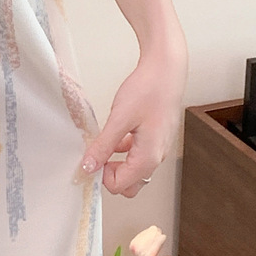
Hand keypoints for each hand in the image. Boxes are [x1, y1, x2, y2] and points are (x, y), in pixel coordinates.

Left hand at [79, 44, 187, 197]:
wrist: (166, 69)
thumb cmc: (148, 90)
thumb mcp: (119, 119)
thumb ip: (103, 146)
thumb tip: (89, 166)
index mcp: (149, 157)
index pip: (120, 185)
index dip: (101, 175)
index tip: (90, 158)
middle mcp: (157, 156)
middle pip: (130, 183)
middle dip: (110, 174)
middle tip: (96, 154)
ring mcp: (159, 147)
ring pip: (134, 169)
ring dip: (116, 162)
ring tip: (103, 142)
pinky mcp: (157, 137)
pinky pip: (138, 154)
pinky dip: (125, 151)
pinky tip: (115, 134)